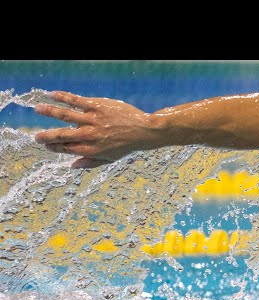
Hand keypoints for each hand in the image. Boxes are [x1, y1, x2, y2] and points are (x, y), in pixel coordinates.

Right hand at [34, 91, 158, 167]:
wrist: (144, 131)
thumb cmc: (126, 145)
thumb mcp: (109, 159)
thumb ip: (90, 163)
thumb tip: (71, 166)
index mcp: (91, 149)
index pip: (66, 148)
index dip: (54, 147)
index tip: (45, 144)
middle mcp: (90, 135)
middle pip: (62, 135)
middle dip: (46, 136)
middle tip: (35, 136)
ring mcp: (93, 120)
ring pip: (65, 115)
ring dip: (49, 112)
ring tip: (37, 109)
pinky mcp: (97, 106)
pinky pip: (76, 100)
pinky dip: (62, 97)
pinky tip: (51, 95)